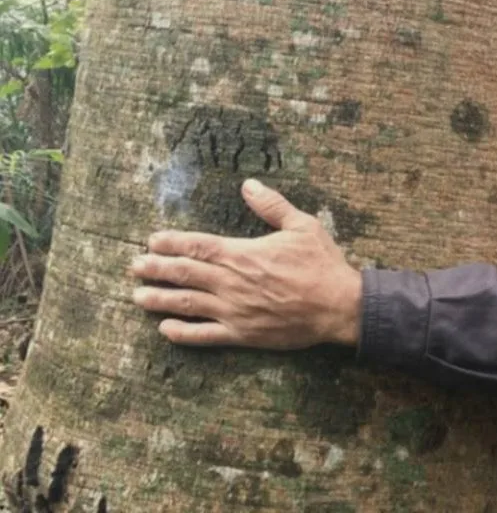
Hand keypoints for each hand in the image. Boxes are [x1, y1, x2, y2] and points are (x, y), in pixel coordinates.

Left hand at [129, 179, 361, 349]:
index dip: (171, 243)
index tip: (152, 242)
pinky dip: (182, 334)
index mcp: (242, 253)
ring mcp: (233, 310)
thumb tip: (249, 184)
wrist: (338, 306)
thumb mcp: (302, 225)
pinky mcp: (242, 334)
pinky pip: (204, 336)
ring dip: (159, 300)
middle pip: (183, 273)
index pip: (196, 246)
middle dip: (155, 269)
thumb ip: (271, 205)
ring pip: (186, 304)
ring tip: (137, 297)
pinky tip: (165, 330)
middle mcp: (231, 282)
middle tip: (133, 267)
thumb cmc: (322, 264)